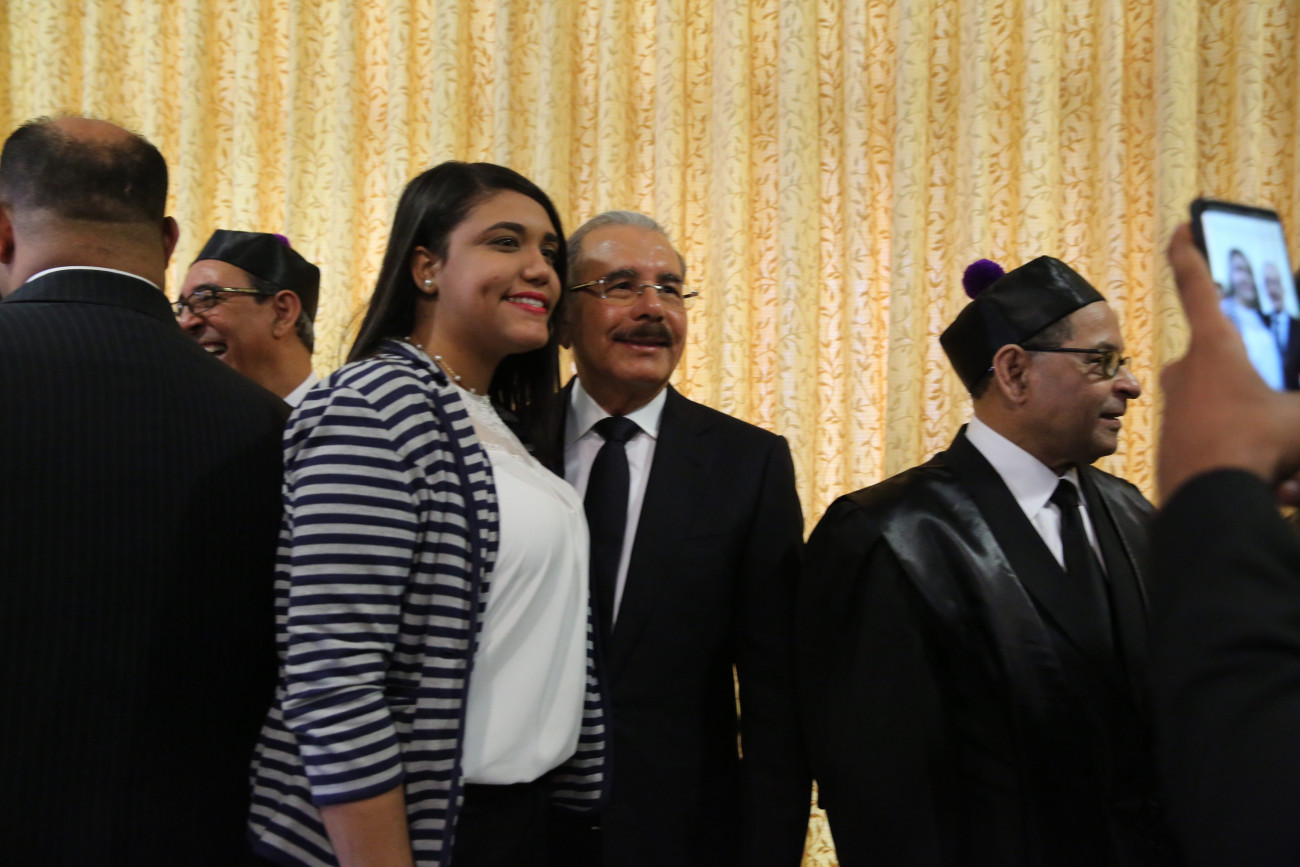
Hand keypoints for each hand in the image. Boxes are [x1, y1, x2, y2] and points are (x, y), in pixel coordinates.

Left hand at [1159, 224, 1299, 499]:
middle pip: (1225, 359)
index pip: (1197, 286)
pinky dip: (1239, 451)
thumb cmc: (1256, 447)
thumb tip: (1292, 401)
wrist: (1207, 502)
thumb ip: (1299, 397)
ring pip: (1223, 403)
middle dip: (1258, 383)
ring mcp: (1172, 403)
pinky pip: (1211, 433)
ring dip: (1255, 427)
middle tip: (1277, 412)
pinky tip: (1264, 479)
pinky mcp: (1169, 435)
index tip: (1181, 229)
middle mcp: (1184, 369)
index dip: (1189, 252)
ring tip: (1280, 465)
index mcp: (1214, 347)